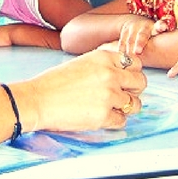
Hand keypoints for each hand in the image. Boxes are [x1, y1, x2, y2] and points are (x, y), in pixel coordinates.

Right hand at [16, 49, 146, 131]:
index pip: (135, 63)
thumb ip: (104, 65)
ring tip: (110, 108)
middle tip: (122, 95)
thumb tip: (123, 71)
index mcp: (104, 57)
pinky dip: (114, 121)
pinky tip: (100, 117)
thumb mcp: (81, 62)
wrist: (36, 100)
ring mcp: (109, 96)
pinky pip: (122, 120)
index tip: (125, 80)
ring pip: (135, 104)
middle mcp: (110, 74)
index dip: (131, 73)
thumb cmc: (54, 82)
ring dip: (126, 107)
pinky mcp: (104, 116)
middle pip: (141, 82)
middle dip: (134, 90)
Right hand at [117, 15, 162, 55]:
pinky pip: (122, 41)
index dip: (161, 26)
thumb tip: (172, 56)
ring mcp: (133, 28)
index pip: (159, 26)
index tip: (163, 27)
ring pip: (131, 39)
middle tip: (138, 52)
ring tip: (129, 58)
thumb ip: (163, 42)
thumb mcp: (158, 34)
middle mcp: (143, 26)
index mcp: (155, 27)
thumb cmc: (151, 34)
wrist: (136, 22)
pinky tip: (121, 55)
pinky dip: (122, 49)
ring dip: (129, 49)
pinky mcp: (124, 31)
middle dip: (139, 43)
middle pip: (142, 35)